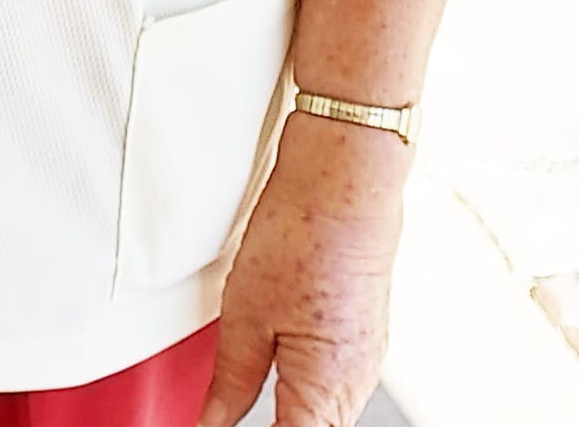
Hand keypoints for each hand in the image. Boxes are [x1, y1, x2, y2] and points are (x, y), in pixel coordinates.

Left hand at [195, 117, 404, 426]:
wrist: (346, 177)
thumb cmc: (304, 232)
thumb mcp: (246, 314)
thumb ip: (231, 383)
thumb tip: (211, 424)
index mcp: (325, 391)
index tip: (218, 425)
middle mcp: (356, 386)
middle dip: (272, 426)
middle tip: (223, 413)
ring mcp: (367, 362)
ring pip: (324, 416)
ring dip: (291, 415)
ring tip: (251, 391)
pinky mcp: (367, 339)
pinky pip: (337, 387)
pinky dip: (307, 390)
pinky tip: (283, 369)